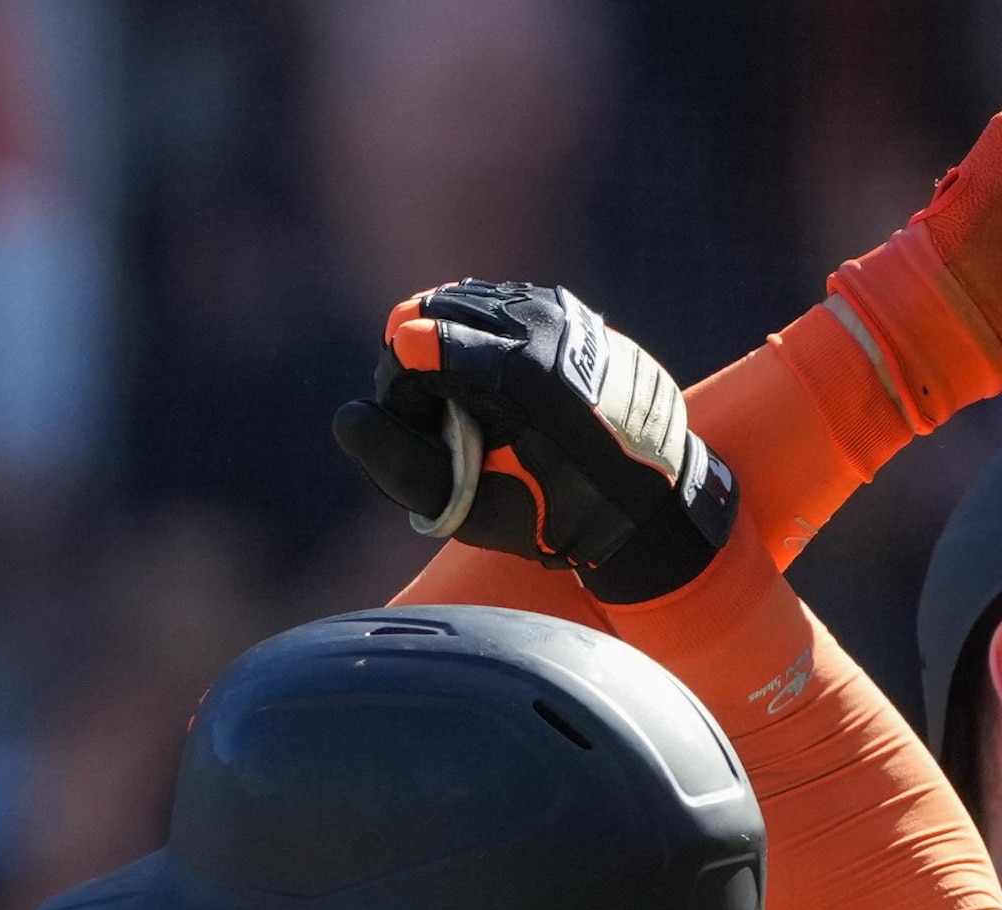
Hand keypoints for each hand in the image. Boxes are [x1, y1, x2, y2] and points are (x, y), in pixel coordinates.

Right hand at [342, 281, 734, 602]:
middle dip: (419, 367)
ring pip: (460, 302)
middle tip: (446, 423)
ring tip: (476, 408)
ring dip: (447, 350)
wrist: (653, 501)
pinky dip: (479, 338)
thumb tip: (348, 416)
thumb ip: (403, 469)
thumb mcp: (475, 513)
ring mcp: (559, 308)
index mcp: (521, 368)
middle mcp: (543, 322)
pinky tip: (498, 387)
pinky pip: (496, 304)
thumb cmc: (561, 515)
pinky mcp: (568, 307)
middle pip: (429, 312)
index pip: (411, 342)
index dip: (400, 391)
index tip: (425, 430)